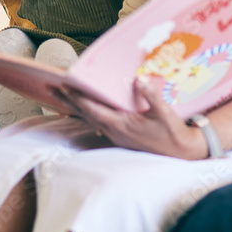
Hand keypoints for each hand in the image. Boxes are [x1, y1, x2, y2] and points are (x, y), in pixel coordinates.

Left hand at [61, 77, 205, 159]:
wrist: (180, 152)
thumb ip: (151, 96)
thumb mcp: (165, 113)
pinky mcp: (120, 135)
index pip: (94, 109)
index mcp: (122, 124)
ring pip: (90, 119)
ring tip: (60, 96)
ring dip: (74, 106)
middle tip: (50, 88)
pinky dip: (87, 113)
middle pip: (85, 114)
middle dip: (67, 100)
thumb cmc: (172, 132)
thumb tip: (139, 79)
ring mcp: (116, 134)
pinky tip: (82, 108)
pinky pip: (98, 122)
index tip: (64, 86)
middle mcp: (114, 131)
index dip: (78, 98)